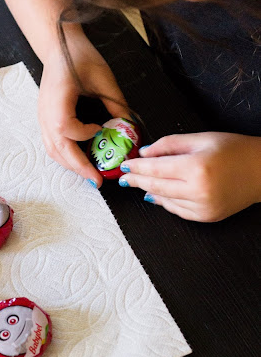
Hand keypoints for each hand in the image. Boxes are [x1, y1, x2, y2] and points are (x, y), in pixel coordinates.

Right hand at [39, 30, 129, 186]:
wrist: (59, 45)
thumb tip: (130, 126)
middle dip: (78, 167)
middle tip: (97, 181)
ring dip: (70, 164)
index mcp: (57, 98)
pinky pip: (51, 143)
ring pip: (51, 149)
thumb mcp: (103, 77)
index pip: (65, 127)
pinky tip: (80, 158)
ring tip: (89, 173)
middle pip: (56, 147)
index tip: (99, 130)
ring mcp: (42, 116)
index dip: (83, 134)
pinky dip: (65, 155)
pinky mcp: (45, 118)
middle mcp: (45, 111)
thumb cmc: (78, 56)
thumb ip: (116, 102)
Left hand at [118, 132, 260, 221]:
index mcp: (196, 167)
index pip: (155, 169)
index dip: (136, 168)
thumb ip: (169, 145)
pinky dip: (165, 201)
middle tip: (124, 177)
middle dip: (136, 181)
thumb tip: (144, 154)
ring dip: (148, 191)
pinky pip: (178, 210)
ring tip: (137, 183)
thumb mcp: (200, 138)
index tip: (124, 165)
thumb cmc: (233, 150)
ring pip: (164, 200)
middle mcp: (199, 191)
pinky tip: (157, 193)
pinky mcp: (207, 217)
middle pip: (156, 186)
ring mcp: (203, 207)